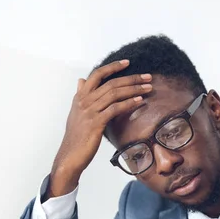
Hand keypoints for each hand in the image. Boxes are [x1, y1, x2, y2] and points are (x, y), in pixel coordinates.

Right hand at [45, 60, 152, 199]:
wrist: (70, 156)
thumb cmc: (77, 136)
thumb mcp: (76, 113)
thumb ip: (81, 96)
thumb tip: (81, 80)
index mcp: (80, 97)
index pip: (96, 74)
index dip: (112, 67)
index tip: (127, 63)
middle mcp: (84, 101)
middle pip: (110, 83)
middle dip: (132, 78)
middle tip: (148, 77)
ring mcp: (89, 111)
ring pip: (114, 94)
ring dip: (134, 89)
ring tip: (149, 88)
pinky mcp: (96, 122)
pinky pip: (115, 109)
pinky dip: (129, 103)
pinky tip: (140, 101)